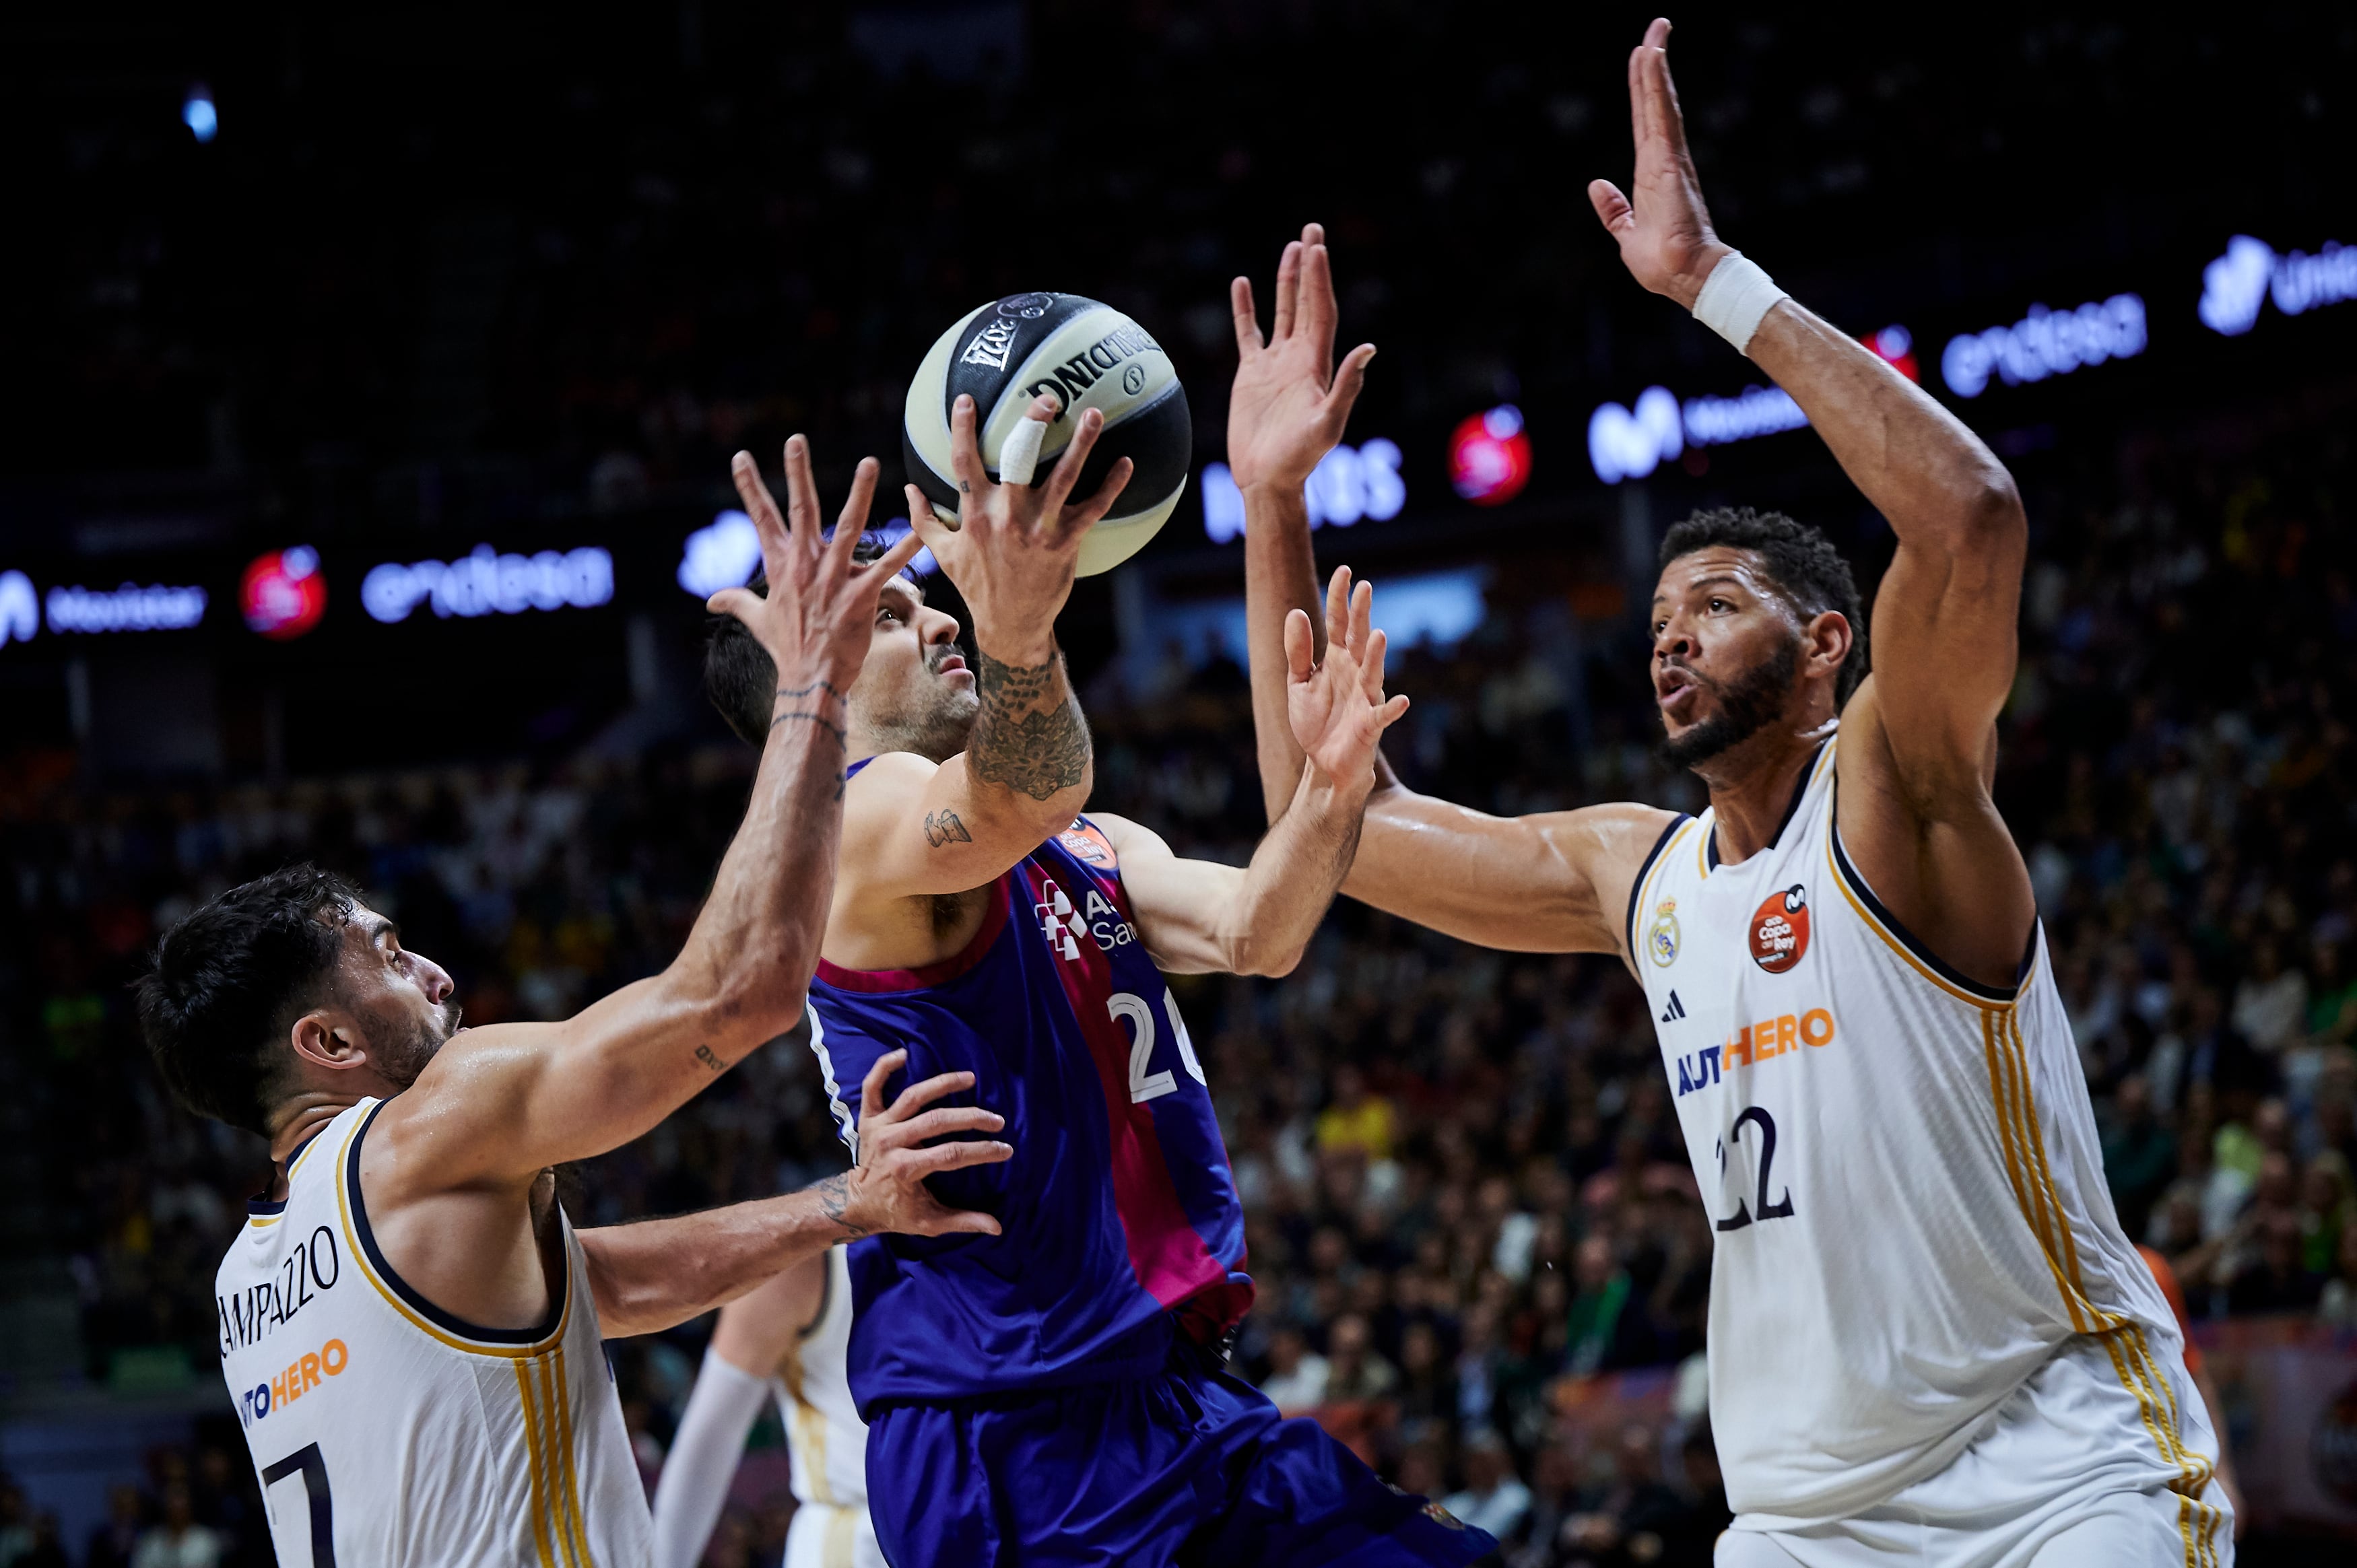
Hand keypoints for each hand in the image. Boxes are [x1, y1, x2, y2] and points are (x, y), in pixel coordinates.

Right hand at [709, 439, 923, 698]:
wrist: (811, 679)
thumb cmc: (787, 649)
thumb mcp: (757, 620)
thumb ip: (737, 602)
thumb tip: (711, 600)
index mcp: (782, 566)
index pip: (762, 518)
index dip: (749, 486)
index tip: (740, 456)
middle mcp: (805, 565)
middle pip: (802, 509)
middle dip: (798, 472)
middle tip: (796, 439)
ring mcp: (833, 579)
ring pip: (850, 527)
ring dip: (861, 493)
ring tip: (870, 463)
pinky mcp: (860, 595)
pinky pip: (886, 567)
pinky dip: (906, 549)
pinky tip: (921, 532)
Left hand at [828, 1050, 1011, 1238]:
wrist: (856, 1203)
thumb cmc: (896, 1212)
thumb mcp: (928, 1223)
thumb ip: (962, 1222)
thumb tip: (997, 1227)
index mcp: (906, 1169)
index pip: (951, 1154)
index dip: (981, 1151)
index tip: (1005, 1150)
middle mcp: (892, 1143)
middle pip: (936, 1122)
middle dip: (971, 1118)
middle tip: (997, 1120)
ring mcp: (879, 1127)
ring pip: (912, 1097)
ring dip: (942, 1084)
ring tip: (970, 1078)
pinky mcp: (868, 1117)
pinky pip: (872, 1087)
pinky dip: (884, 1068)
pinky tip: (904, 1054)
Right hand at [905, 392, 1131, 662]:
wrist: (1010, 624)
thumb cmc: (977, 585)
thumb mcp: (945, 554)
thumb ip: (925, 520)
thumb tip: (907, 489)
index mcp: (976, 514)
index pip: (964, 462)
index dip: (963, 428)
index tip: (967, 398)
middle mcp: (1007, 517)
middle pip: (1019, 459)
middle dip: (1032, 424)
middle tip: (1048, 396)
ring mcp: (1039, 529)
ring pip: (1063, 477)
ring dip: (1081, 444)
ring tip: (1094, 413)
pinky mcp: (1066, 542)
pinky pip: (1093, 508)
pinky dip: (1111, 486)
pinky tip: (1127, 463)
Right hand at [1227, 223, 1376, 492]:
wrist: (1268, 480)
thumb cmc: (1300, 460)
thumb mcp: (1328, 425)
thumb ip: (1347, 388)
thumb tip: (1368, 349)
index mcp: (1317, 365)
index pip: (1321, 311)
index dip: (1320, 280)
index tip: (1318, 247)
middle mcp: (1299, 359)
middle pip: (1307, 302)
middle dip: (1309, 266)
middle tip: (1311, 229)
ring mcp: (1275, 365)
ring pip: (1282, 312)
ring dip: (1286, 280)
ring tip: (1291, 247)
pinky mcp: (1251, 375)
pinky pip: (1248, 333)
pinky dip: (1245, 308)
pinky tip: (1242, 283)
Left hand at [1285, 566, 1408, 790]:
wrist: (1325, 764)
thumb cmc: (1316, 722)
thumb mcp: (1298, 684)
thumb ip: (1298, 652)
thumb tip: (1296, 612)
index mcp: (1336, 660)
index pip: (1339, 623)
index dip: (1340, 598)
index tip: (1345, 571)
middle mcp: (1355, 673)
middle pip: (1358, 640)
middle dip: (1361, 615)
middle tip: (1364, 587)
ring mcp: (1365, 698)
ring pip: (1372, 672)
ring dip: (1375, 656)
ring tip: (1378, 635)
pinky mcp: (1370, 726)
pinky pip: (1382, 716)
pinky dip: (1392, 709)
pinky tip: (1403, 700)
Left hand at [1587, 18, 1733, 309]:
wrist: (1682, 276)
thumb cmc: (1661, 262)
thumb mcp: (1626, 233)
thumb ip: (1613, 210)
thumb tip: (1597, 185)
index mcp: (1651, 173)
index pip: (1644, 121)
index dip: (1643, 90)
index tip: (1644, 57)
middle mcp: (1662, 158)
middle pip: (1654, 102)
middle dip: (1652, 64)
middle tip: (1656, 26)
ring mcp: (1668, 157)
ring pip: (1659, 102)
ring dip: (1655, 66)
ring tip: (1655, 31)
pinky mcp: (1669, 160)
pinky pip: (1660, 115)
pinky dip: (1656, 85)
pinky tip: (1652, 58)